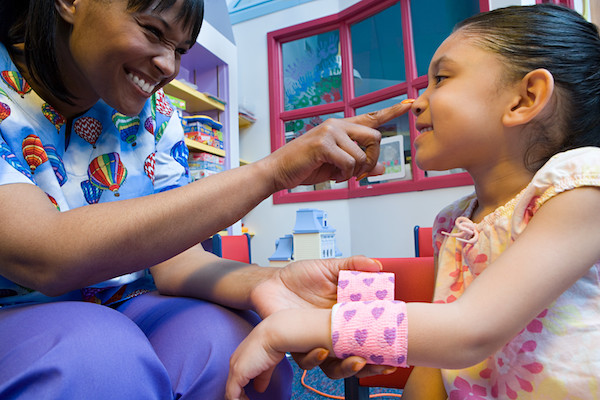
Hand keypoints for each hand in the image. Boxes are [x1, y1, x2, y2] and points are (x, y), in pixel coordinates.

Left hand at [226, 316, 285, 399]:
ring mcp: (235, 368)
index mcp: (239, 358)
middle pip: (231, 387)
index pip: (235, 380)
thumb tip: (260, 389)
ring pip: (231, 393)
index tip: (248, 398)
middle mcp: (234, 363)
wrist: (274, 334)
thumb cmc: (273, 343)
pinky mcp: (238, 373)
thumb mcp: (266, 364)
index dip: (241, 392)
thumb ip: (262, 377)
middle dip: (239, 398)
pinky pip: (233, 396)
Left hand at [250, 256, 395, 378]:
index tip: (399, 347)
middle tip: (383, 363)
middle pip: (358, 357)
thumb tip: (377, 265)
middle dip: (372, 365)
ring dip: (346, 368)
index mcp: (347, 318)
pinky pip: (307, 360)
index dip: (385, 345)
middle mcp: (334, 334)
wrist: (271, 282)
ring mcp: (317, 342)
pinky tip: (320, 351)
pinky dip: (314, 358)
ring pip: (335, 366)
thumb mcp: (329, 267)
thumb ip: (352, 265)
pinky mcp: (297, 346)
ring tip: (355, 360)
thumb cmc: (300, 277)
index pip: (370, 336)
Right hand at [263, 101, 412, 190]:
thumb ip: (361, 165)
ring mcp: (330, 132)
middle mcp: (337, 125)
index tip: (409, 103)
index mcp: (341, 127)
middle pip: (374, 136)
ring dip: (355, 171)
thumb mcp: (338, 167)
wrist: (279, 171)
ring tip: (340, 175)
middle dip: (372, 158)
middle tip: (361, 173)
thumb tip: (382, 168)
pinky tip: (333, 176)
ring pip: (362, 154)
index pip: (371, 117)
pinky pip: (349, 162)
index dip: (392, 111)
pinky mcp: (323, 144)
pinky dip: (345, 175)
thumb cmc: (306, 167)